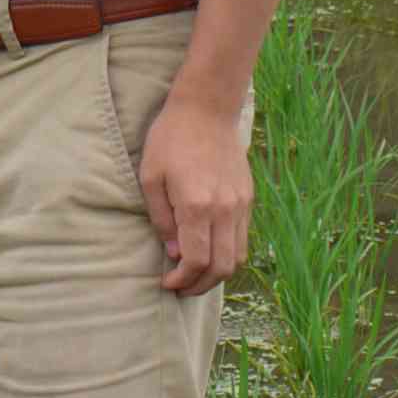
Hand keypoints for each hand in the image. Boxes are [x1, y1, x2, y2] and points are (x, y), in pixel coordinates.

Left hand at [138, 96, 250, 294]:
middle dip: (200, 286)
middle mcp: (225, 209)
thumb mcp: (150, 176)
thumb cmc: (170, 139)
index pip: (196, 260)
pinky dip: (229, 254)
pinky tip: (210, 252)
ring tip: (196, 277)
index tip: (167, 283)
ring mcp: (241, 204)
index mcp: (197, 205)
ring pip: (238, 257)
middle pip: (222, 267)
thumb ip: (162, 219)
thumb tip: (174, 253)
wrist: (206, 109)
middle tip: (181, 289)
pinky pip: (243, 238)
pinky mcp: (248, 197)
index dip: (182, 280)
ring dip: (217, 274)